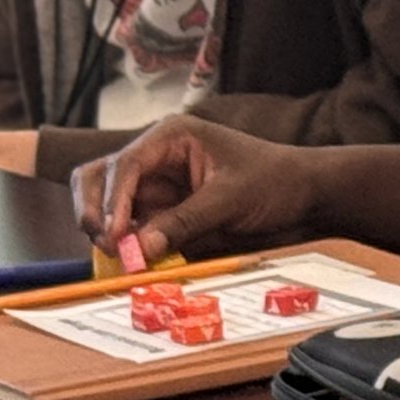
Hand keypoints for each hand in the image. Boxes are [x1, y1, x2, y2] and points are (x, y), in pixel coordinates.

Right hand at [71, 116, 319, 260]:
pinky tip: (136, 261)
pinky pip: (132, 229)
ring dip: (105, 230)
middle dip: (93, 211)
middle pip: (98, 179)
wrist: (305, 195)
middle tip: (107, 245)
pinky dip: (126, 245)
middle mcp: (155, 158)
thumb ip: (185, 222)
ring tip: (120, 256)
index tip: (113, 234)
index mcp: (170, 138)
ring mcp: (156, 186)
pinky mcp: (163, 213)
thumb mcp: (231, 199)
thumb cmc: (275, 182)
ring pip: (106, 206)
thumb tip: (137, 250)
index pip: (124, 165)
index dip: (112, 200)